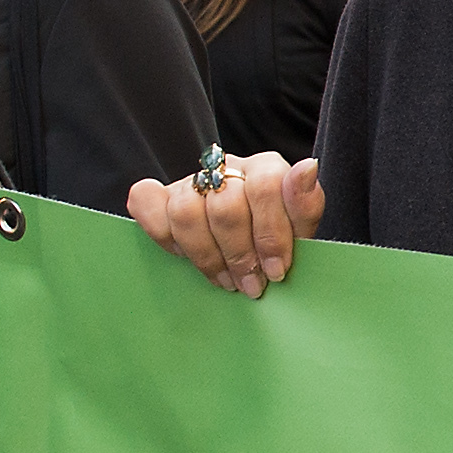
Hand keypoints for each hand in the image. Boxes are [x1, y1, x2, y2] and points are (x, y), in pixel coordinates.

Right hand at [123, 150, 322, 294]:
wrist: (248, 251)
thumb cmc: (277, 240)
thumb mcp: (301, 230)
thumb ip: (305, 204)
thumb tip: (307, 167)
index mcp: (266, 167)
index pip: (265, 185)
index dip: (270, 233)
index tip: (276, 271)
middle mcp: (227, 168)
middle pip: (225, 205)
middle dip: (239, 254)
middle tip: (250, 284)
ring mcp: (192, 181)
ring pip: (185, 211)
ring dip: (206, 255)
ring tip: (225, 280)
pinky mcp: (162, 196)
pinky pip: (145, 202)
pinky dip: (162, 233)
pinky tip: (183, 256)